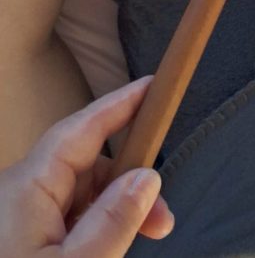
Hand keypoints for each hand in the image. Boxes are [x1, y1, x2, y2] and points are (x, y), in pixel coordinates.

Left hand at [0, 76, 173, 256]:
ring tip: (146, 241)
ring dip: (114, 211)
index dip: (121, 105)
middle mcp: (18, 194)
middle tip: (165, 220)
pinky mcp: (15, 241)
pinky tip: (110, 250)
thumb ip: (114, 221)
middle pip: (86, 166)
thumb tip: (147, 176)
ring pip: (76, 196)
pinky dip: (92, 229)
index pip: (83, 129)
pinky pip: (62, 220)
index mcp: (27, 188)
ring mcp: (14, 219)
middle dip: (130, 182)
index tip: (154, 86)